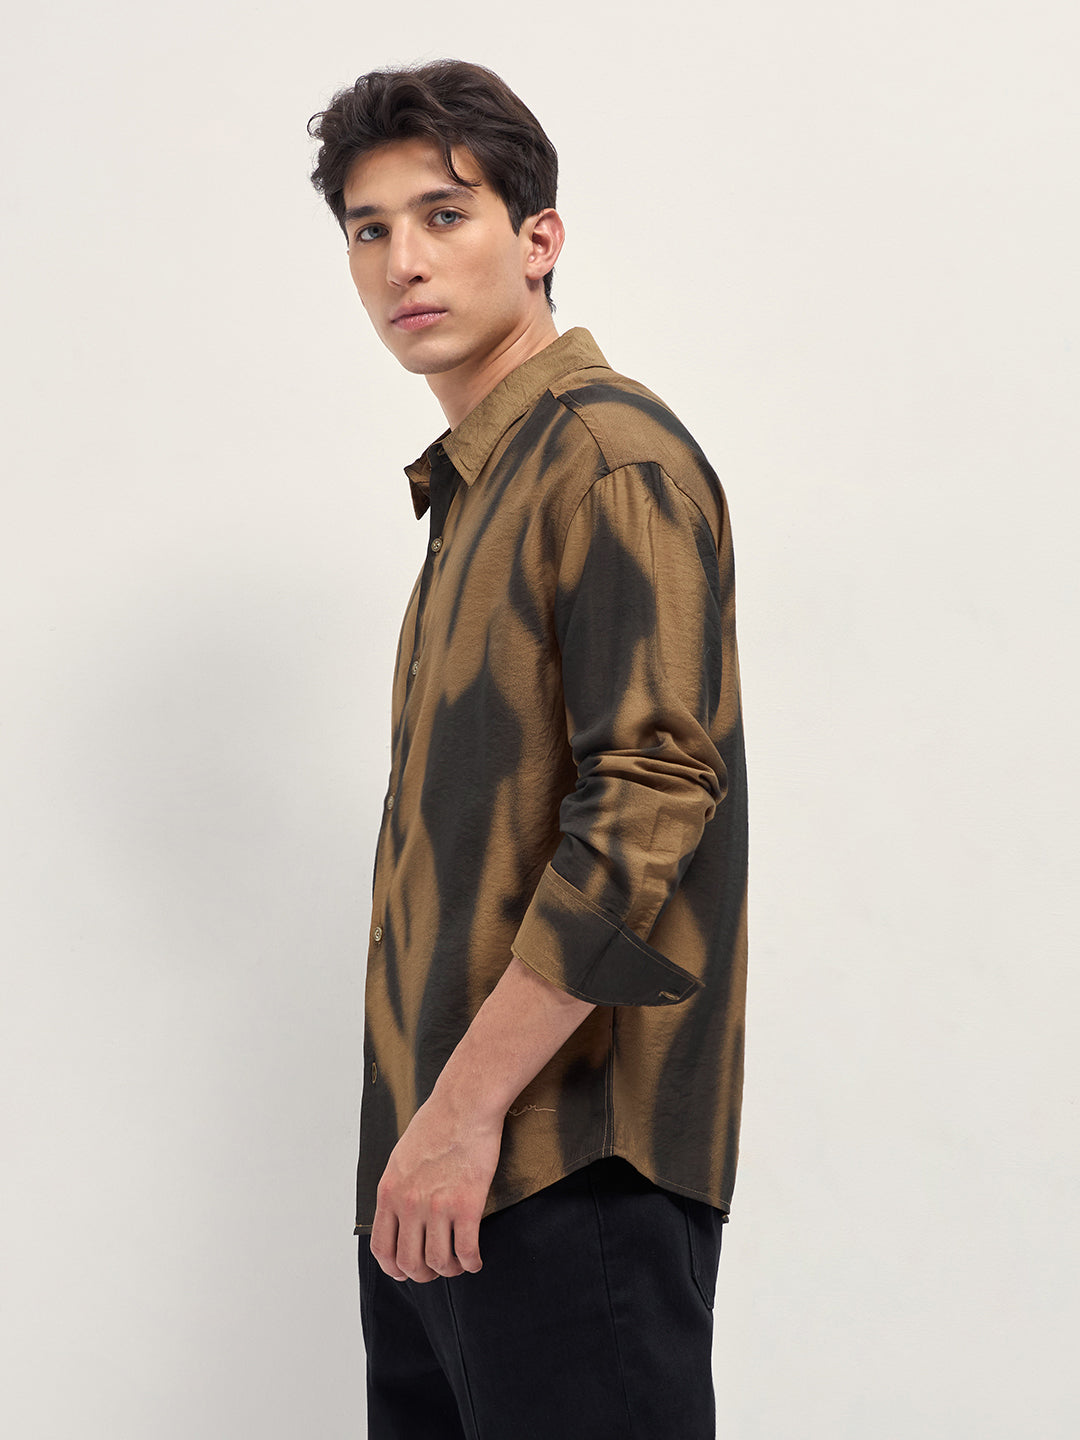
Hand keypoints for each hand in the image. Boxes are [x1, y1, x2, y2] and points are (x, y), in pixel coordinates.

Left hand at [369, 1091, 503, 1283]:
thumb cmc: (437, 1123)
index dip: (394, 1268)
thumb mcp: (401, 1156)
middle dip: (423, 1274)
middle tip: (436, 1269)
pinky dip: (471, 1263)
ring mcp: (437, 1206)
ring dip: (449, 1270)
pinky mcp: (467, 1204)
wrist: (465, 1103)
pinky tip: (475, 1260)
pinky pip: (466, 1250)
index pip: (382, 1247)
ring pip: (438, 1261)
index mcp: (389, 1191)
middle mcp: (409, 1203)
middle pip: (409, 1262)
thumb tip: (400, 1215)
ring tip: (458, 1264)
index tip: (406, 1271)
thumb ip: (398, 1188)